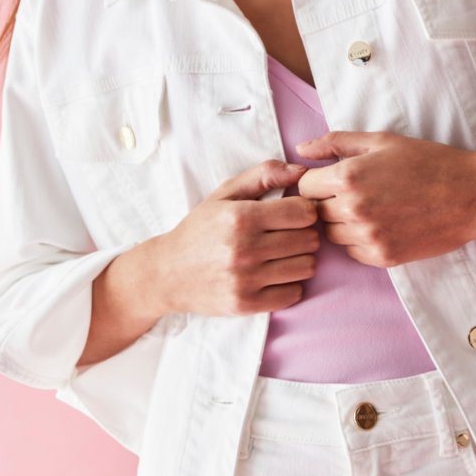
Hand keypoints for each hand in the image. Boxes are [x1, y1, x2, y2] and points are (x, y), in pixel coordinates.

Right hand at [151, 160, 319, 316]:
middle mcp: (244, 249)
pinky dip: (290, 285)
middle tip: (289, 234)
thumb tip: (302, 170)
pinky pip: (293, 294)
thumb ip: (264, 175)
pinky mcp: (246, 305)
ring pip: (306, 267)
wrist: (166, 273)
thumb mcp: (225, 193)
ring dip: (300, 259)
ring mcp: (245, 280)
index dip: (305, 210)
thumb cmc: (201, 228)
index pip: (303, 212)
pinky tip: (274, 275)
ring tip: (283, 254)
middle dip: (305, 233)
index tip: (295, 213)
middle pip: (309, 240)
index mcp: (241, 217)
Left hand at [295, 130, 475, 267]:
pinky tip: (383, 224)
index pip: (303, 187)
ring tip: (372, 207)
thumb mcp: (381, 141)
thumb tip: (300, 148)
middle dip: (328, 201)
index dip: (316, 181)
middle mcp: (353, 209)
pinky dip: (360, 240)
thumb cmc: (427, 162)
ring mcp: (368, 236)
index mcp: (349, 176)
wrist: (471, 194)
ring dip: (343, 222)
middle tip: (357, 192)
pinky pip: (352, 252)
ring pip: (332, 234)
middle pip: (314, 212)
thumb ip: (335, 142)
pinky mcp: (383, 257)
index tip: (332, 179)